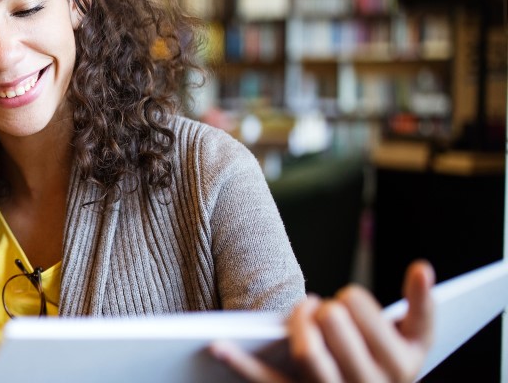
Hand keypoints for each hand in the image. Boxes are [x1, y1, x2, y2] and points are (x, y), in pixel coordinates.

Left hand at [211, 260, 434, 381]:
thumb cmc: (390, 364)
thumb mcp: (417, 341)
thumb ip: (421, 304)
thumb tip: (421, 267)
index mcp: (402, 365)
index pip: (365, 313)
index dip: (351, 300)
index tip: (347, 300)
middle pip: (334, 325)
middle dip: (325, 308)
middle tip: (322, 308)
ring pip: (307, 351)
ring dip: (296, 322)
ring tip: (301, 311)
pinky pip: (268, 380)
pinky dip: (240, 363)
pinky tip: (217, 345)